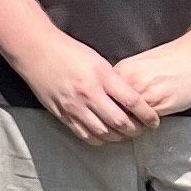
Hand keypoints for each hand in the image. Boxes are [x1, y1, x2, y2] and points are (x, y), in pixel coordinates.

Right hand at [22, 26, 159, 140]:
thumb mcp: (98, 61)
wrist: (36, 51)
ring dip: (118, 137)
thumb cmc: (68, 52)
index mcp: (101, 77)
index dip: (147, 115)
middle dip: (136, 130)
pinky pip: (84, 134)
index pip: (132, 102)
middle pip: (120, 122)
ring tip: (125, 134)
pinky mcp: (62, 114)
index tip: (154, 120)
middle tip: (142, 130)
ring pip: (103, 133)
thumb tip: (131, 99)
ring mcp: (74, 106)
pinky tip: (104, 135)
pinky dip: (98, 139)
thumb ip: (114, 81)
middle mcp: (89, 94)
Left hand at [110, 37, 190, 121]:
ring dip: (130, 127)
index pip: (103, 97)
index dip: (107, 110)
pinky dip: (145, 126)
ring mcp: (143, 92)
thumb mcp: (144, 65)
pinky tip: (151, 124)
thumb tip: (119, 98)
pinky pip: (144, 122)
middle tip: (121, 128)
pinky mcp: (159, 103)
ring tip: (136, 127)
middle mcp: (129, 81)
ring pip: (126, 119)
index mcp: (122, 70)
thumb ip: (129, 80)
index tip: (112, 117)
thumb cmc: (177, 58)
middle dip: (115, 121)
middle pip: (110, 110)